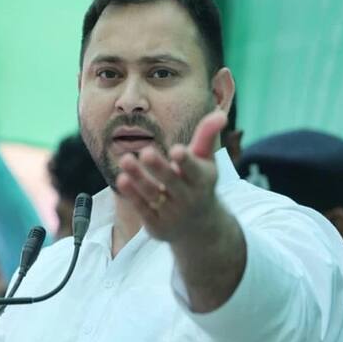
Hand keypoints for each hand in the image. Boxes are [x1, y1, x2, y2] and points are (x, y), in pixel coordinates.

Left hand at [116, 109, 226, 242]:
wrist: (199, 227)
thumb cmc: (199, 183)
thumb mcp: (205, 161)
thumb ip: (207, 136)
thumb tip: (220, 113)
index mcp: (202, 180)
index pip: (195, 170)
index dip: (186, 161)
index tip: (176, 150)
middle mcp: (189, 198)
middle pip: (172, 182)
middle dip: (159, 168)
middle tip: (146, 152)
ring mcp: (172, 214)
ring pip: (153, 194)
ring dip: (139, 178)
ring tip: (125, 159)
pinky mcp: (157, 225)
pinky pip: (142, 208)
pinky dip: (132, 195)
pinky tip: (122, 179)